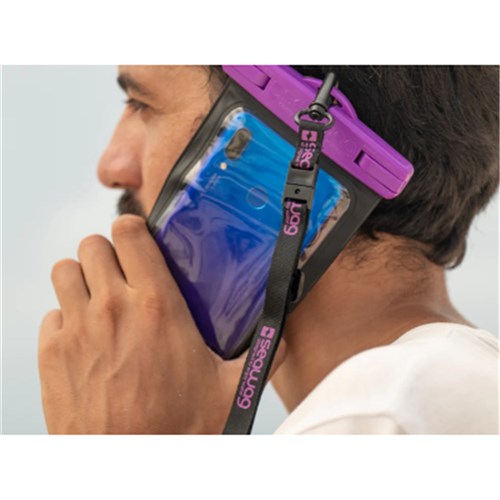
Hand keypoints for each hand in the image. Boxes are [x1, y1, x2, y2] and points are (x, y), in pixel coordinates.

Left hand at [39, 215, 284, 433]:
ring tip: (101, 295)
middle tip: (124, 271)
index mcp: (158, 305)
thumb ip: (262, 354)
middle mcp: (113, 308)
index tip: (140, 238)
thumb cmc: (180, 429)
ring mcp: (78, 330)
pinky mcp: (53, 355)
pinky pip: (53, 314)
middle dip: (107, 251)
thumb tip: (284, 334)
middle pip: (92, 245)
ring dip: (82, 277)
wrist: (130, 468)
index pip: (129, 233)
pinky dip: (66, 316)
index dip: (133, 228)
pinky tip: (85, 335)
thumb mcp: (232, 390)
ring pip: (66, 271)